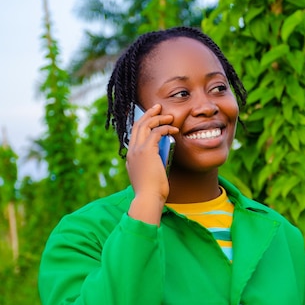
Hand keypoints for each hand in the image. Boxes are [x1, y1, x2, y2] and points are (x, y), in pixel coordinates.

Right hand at [126, 104, 178, 223]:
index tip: (151, 117)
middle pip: (138, 125)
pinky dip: (165, 128)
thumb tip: (161, 158)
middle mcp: (132, 151)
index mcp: (131, 156)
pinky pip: (156, 133)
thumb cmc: (151, 191)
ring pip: (146, 126)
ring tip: (169, 116)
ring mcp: (137, 150)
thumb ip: (152, 164)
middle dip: (148, 114)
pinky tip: (174, 129)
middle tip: (158, 107)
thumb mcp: (149, 175)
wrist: (148, 198)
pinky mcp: (147, 151)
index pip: (134, 134)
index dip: (142, 123)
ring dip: (159, 118)